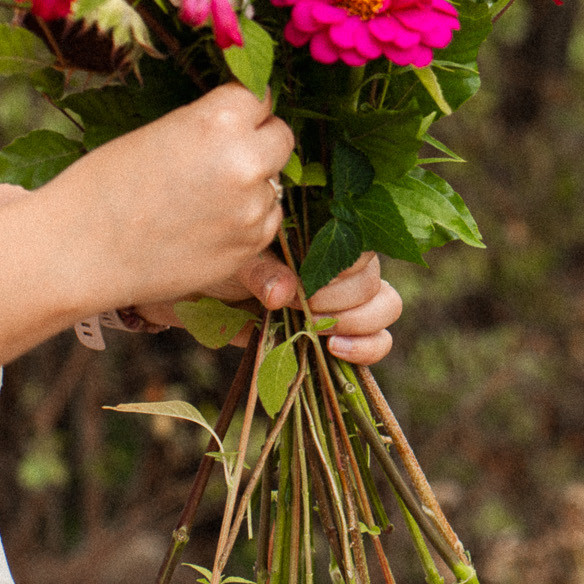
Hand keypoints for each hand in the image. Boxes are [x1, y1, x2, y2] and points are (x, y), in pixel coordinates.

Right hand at [40, 84, 292, 313]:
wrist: (77, 252)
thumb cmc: (103, 185)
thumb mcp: (159, 132)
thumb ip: (210, 125)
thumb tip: (246, 122)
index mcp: (218, 122)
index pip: (260, 95)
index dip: (244, 104)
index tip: (233, 111)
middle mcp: (245, 163)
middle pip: (281, 138)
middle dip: (259, 140)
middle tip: (222, 153)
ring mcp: (252, 210)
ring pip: (275, 183)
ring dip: (252, 185)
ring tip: (200, 197)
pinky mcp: (250, 248)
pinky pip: (266, 221)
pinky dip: (246, 219)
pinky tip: (204, 224)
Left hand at [151, 247, 403, 366]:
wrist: (196, 296)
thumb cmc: (218, 265)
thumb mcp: (234, 260)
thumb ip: (260, 271)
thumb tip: (283, 294)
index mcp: (321, 234)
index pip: (360, 244)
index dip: (341, 269)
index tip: (308, 284)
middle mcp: (340, 264)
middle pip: (374, 279)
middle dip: (342, 301)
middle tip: (304, 308)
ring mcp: (345, 300)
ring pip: (386, 306)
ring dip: (357, 322)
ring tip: (320, 331)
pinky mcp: (342, 335)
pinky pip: (378, 342)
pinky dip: (367, 349)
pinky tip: (336, 349)